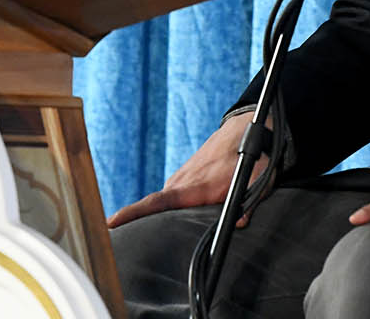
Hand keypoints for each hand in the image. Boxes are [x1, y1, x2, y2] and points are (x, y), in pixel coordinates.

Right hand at [105, 111, 267, 227]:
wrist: (244, 128)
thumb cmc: (252, 156)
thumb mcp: (259, 180)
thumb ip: (250, 203)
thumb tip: (239, 223)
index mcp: (196, 186)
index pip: (159, 201)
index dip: (134, 212)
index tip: (111, 222)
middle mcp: (182, 182)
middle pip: (152, 207)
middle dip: (132, 223)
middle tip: (115, 240)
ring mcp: (181, 178)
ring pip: (161, 202)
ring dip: (150, 217)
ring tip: (136, 234)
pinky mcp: (183, 178)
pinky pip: (168, 197)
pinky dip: (163, 208)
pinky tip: (166, 220)